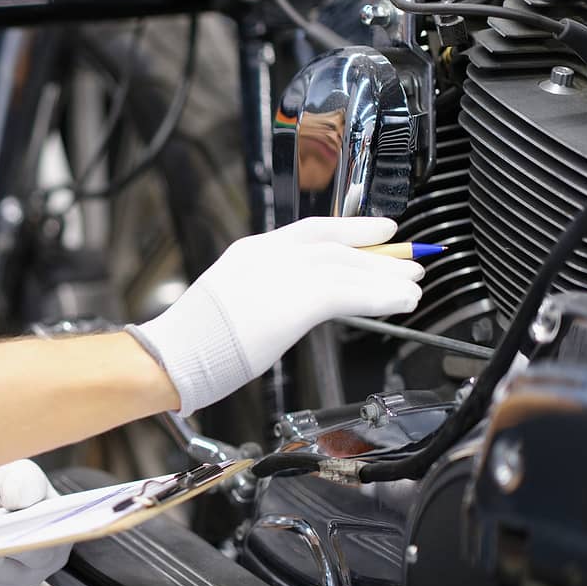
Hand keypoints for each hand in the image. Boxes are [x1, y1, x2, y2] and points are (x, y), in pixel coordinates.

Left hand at [0, 460, 70, 585]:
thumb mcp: (14, 476)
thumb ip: (24, 480)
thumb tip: (20, 500)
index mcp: (59, 534)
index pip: (58, 534)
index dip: (45, 529)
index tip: (25, 517)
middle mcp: (43, 564)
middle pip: (27, 557)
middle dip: (6, 544)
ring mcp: (16, 584)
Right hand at [126, 216, 422, 414]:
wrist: (171, 356)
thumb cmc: (191, 344)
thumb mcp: (229, 304)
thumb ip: (262, 296)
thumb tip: (288, 308)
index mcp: (249, 251)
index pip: (311, 231)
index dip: (351, 229)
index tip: (379, 231)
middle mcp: (267, 254)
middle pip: (335, 244)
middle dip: (378, 252)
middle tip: (410, 260)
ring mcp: (279, 274)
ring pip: (347, 266)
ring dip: (387, 276)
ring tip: (415, 285)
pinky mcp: (294, 301)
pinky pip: (350, 293)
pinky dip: (382, 296)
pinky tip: (402, 303)